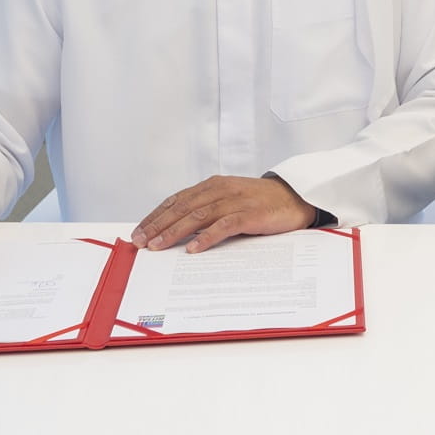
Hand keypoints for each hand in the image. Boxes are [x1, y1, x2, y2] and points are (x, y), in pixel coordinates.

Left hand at [131, 174, 317, 253]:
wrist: (296, 197)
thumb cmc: (260, 203)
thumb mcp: (230, 201)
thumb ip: (208, 210)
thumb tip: (178, 232)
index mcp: (212, 185)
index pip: (176, 200)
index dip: (155, 216)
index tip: (138, 232)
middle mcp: (220, 189)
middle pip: (182, 207)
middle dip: (158, 225)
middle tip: (140, 242)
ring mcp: (235, 201)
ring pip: (198, 215)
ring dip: (175, 231)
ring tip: (158, 246)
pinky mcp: (250, 214)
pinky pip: (224, 225)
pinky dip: (207, 237)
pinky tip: (194, 248)